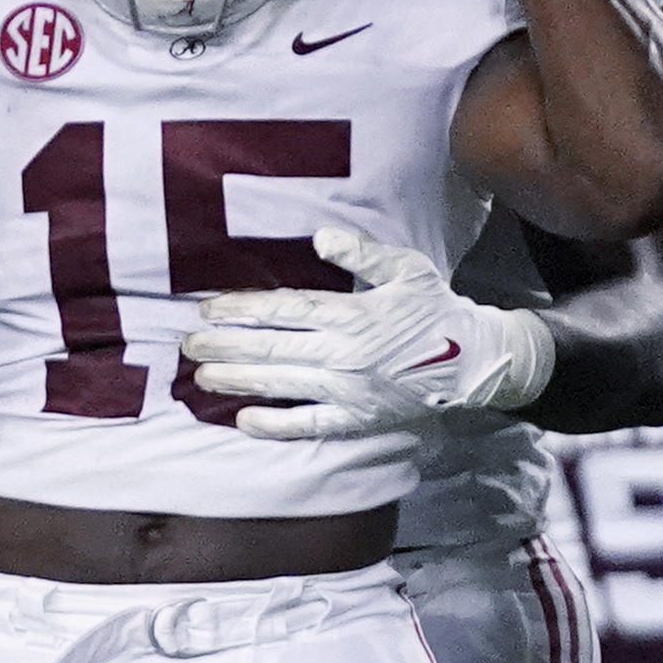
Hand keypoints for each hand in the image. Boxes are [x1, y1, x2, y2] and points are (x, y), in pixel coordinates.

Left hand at [182, 226, 554, 434]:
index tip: (207, 309)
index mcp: (352, 313)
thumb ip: (362, 254)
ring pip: (281, 383)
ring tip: (202, 375)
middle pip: (272, 347)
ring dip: (237, 380)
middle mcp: (344, 353)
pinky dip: (275, 423)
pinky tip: (244, 419)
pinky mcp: (356, 418)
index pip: (284, 310)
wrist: (475, 360)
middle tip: (187, 344)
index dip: (242, 309)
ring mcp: (348, 389)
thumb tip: (320, 237)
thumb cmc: (433, 309)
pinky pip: (309, 424)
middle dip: (224, 346)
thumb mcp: (405, 269)